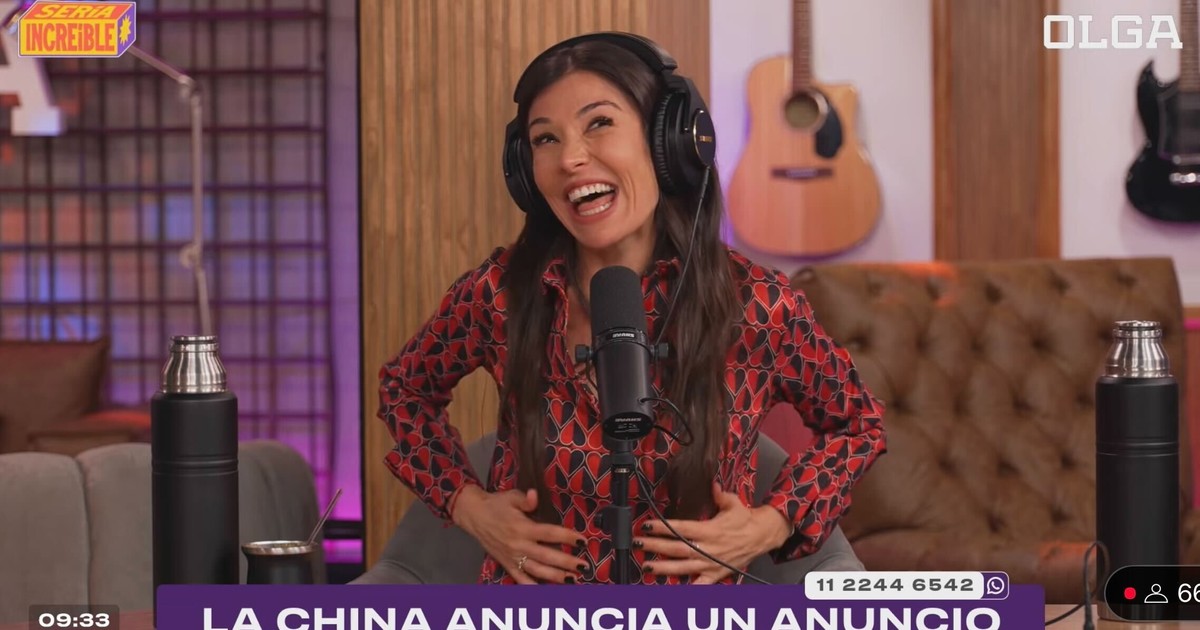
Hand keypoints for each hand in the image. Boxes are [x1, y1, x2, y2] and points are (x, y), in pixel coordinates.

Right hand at [451, 485, 585, 583]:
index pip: (549, 534)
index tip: (582, 541)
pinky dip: (532, 588)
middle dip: (566, 562)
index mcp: (522, 527)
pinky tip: (546, 593)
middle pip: (546, 556)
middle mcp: (519, 545)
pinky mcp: (507, 564)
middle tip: (583, 567)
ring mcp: (512, 557)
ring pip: (537, 571)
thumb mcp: (511, 496)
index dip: (566, 537)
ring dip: (555, 577)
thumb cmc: (496, 505)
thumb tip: (535, 495)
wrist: (473, 515)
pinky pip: (520, 579)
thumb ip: (525, 499)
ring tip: (572, 580)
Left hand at [635, 483, 791, 583]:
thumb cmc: (746, 520)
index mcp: (710, 530)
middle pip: (677, 548)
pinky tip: (673, 590)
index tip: (648, 525)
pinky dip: (688, 588)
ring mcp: (712, 563)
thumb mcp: (732, 502)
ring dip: (663, 567)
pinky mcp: (717, 574)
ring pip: (683, 567)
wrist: (763, 536)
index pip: (681, 528)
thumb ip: (719, 494)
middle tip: (639, 543)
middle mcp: (708, 548)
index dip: (663, 527)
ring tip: (647, 566)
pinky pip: (701, 584)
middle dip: (656, 546)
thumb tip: (711, 484)